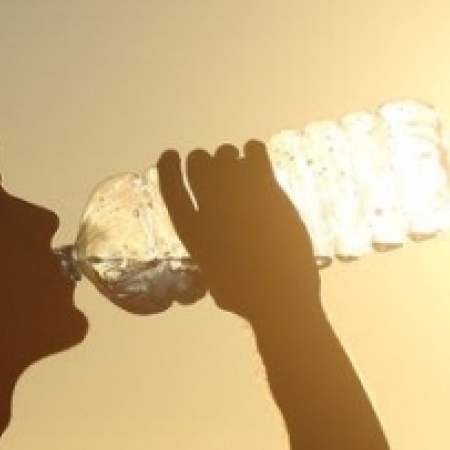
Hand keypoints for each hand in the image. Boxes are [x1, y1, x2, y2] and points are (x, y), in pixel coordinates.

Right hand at [157, 143, 320, 322]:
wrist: (281, 295)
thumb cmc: (249, 299)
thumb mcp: (217, 284)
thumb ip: (213, 264)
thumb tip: (216, 275)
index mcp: (193, 231)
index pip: (170, 187)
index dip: (168, 167)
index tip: (171, 154)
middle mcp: (209, 208)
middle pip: (198, 163)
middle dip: (205, 162)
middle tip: (220, 170)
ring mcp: (237, 195)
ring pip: (225, 154)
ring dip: (231, 157)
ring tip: (242, 168)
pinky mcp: (266, 190)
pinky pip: (254, 151)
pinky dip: (254, 150)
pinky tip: (258, 161)